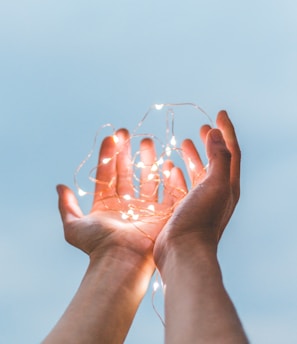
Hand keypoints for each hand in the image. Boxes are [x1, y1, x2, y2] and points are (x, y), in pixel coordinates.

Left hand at [57, 128, 186, 269]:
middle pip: (127, 172)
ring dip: (147, 160)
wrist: (122, 262)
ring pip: (147, 179)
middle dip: (127, 152)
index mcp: (107, 205)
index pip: (108, 174)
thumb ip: (66, 206)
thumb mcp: (74, 227)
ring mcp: (145, 209)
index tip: (111, 137)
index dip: (109, 155)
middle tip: (127, 133)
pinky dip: (169, 179)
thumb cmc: (98, 245)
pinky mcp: (163, 214)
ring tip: (147, 142)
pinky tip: (168, 164)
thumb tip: (59, 187)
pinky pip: (169, 193)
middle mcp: (126, 205)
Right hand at [154, 110, 240, 267]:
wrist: (184, 253)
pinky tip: (169, 167)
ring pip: (197, 172)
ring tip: (184, 142)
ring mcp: (199, 201)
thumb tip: (216, 133)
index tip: (219, 113)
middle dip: (210, 142)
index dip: (227, 130)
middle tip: (202, 127)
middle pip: (215, 160)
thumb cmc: (200, 219)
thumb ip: (219, 157)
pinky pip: (182, 185)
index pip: (231, 151)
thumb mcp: (216, 185)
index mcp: (228, 185)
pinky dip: (177, 173)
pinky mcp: (183, 209)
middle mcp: (216, 192)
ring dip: (193, 156)